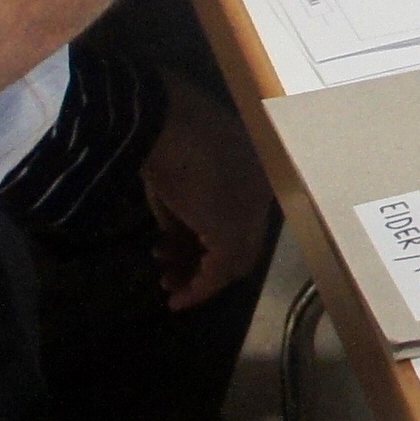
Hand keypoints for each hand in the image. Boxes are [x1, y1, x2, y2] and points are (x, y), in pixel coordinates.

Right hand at [137, 73, 281, 307]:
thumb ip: (183, 204)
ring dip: (197, 277)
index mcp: (254, 166)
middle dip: (202, 261)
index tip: (179, 247)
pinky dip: (199, 290)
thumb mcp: (176, 168)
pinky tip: (176, 302)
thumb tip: (174, 234)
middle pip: (239, 239)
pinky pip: (220, 270)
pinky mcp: (232, 230)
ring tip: (166, 282)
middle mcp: (260, 189)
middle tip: (171, 273)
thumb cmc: (160, 132)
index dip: (208, 235)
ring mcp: (249, 210)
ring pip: (233, 258)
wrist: (159, 118)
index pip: (239, 213)